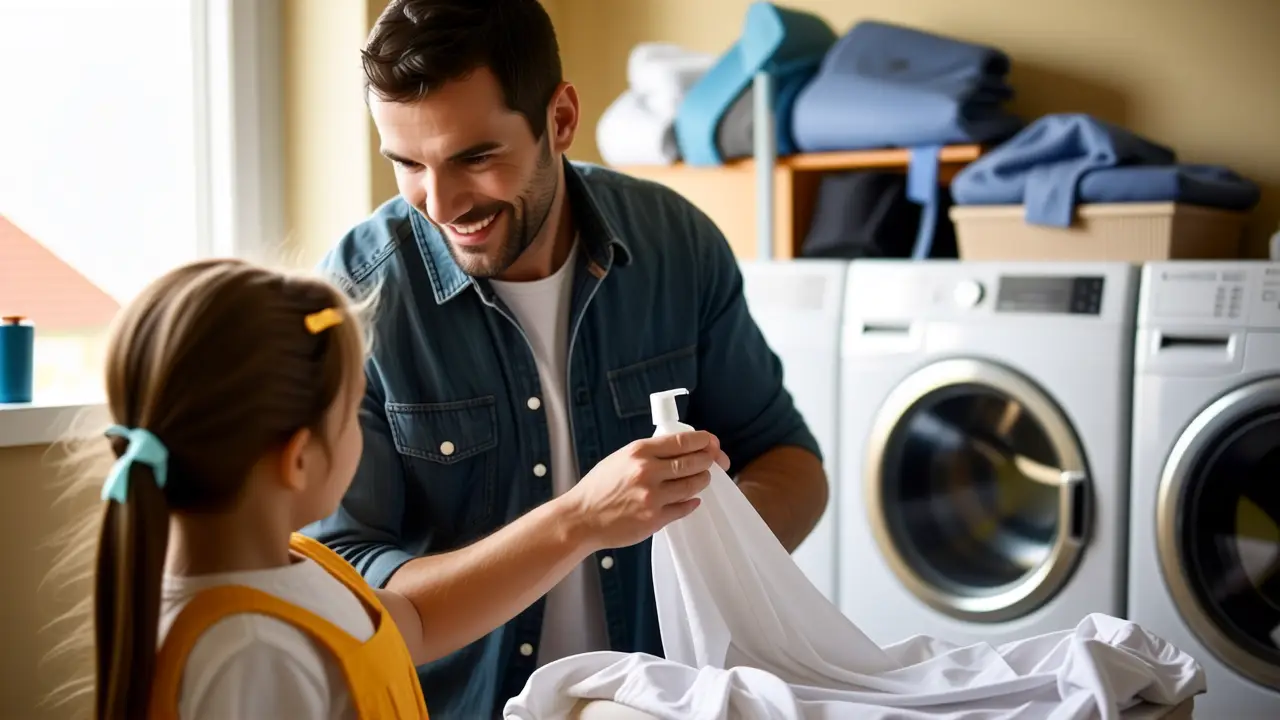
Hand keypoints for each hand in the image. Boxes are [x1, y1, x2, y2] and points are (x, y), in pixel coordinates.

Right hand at [564, 431, 726, 550]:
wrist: (581, 518)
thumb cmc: (599, 487)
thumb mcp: (621, 458)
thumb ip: (650, 454)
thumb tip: (682, 450)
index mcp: (639, 451)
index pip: (683, 441)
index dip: (704, 441)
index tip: (712, 442)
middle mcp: (648, 472)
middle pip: (695, 462)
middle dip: (709, 460)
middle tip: (713, 461)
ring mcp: (652, 497)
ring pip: (693, 485)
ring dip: (702, 480)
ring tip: (701, 479)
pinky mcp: (654, 519)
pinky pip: (684, 507)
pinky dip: (691, 502)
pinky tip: (691, 499)